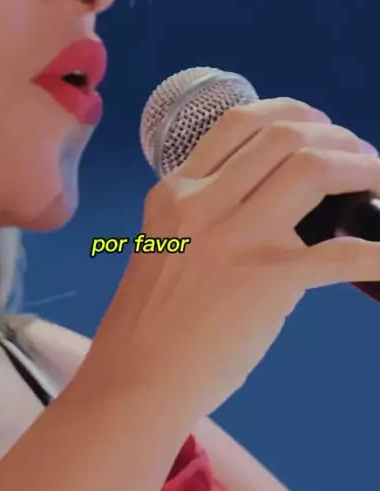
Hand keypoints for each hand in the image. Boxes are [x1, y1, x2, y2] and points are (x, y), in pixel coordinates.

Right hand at [85, 98, 379, 420]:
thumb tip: (274, 205)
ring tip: (375, 182)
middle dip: (335, 136)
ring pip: (310, 168)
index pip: (239, 121)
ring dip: (358, 167)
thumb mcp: (165, 241)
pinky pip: (339, 254)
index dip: (291, 113)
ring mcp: (235, 237)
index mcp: (177, 189)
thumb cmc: (148, 318)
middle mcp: (203, 201)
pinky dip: (376, 250)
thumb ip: (208, 212)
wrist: (135, 377)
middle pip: (283, 135)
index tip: (318, 128)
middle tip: (359, 157)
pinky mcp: (266, 280)